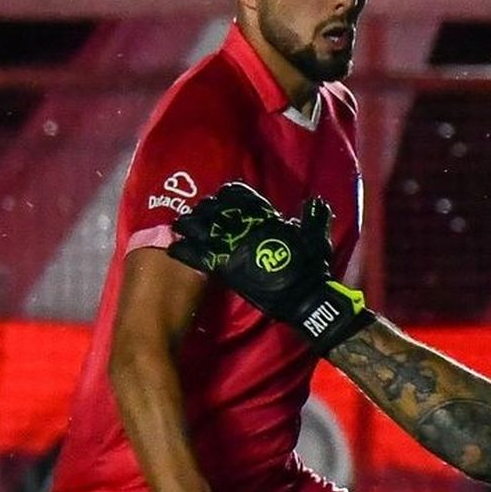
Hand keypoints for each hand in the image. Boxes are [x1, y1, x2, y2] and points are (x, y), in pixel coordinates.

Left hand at [170, 183, 373, 355]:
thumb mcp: (315, 237)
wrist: (302, 296)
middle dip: (205, 209)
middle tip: (197, 213)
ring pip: (202, 227)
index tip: (222, 197)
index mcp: (264, 216)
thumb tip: (316, 203)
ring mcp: (231, 246)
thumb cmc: (311, 267)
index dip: (228, 194)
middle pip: (215, 209)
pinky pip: (198, 255)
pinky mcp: (224, 267)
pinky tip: (174, 248)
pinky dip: (185, 251)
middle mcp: (244, 227)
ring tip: (181, 226)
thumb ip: (314, 218)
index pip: (239, 195)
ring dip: (190, 225)